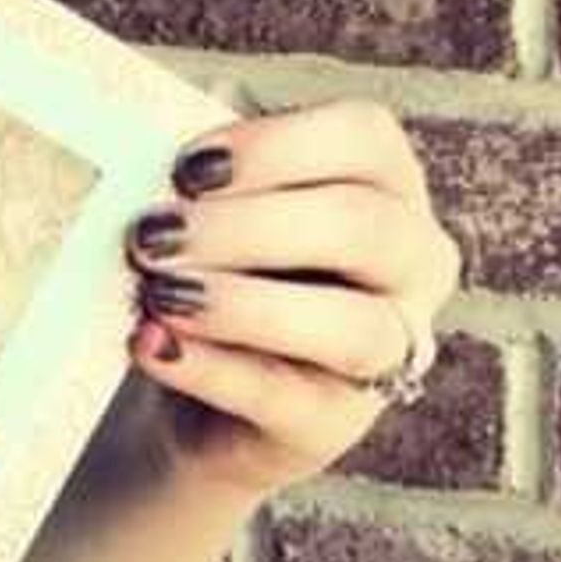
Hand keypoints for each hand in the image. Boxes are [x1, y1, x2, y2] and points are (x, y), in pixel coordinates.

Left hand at [119, 102, 459, 502]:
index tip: (185, 168)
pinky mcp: (338, 423)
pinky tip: (153, 345)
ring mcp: (391, 350)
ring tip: (158, 293)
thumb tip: (146, 142)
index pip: (365, 138)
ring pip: (350, 326)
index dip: (276, 146)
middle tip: (153, 234)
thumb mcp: (212, 202)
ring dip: (242, 305)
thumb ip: (201, 174)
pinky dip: (212, 369)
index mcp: (387, 180)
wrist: (191, 380)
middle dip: (247, 227)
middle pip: (362, 228)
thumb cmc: (214, 259)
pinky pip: (287, 396)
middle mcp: (414, 262)